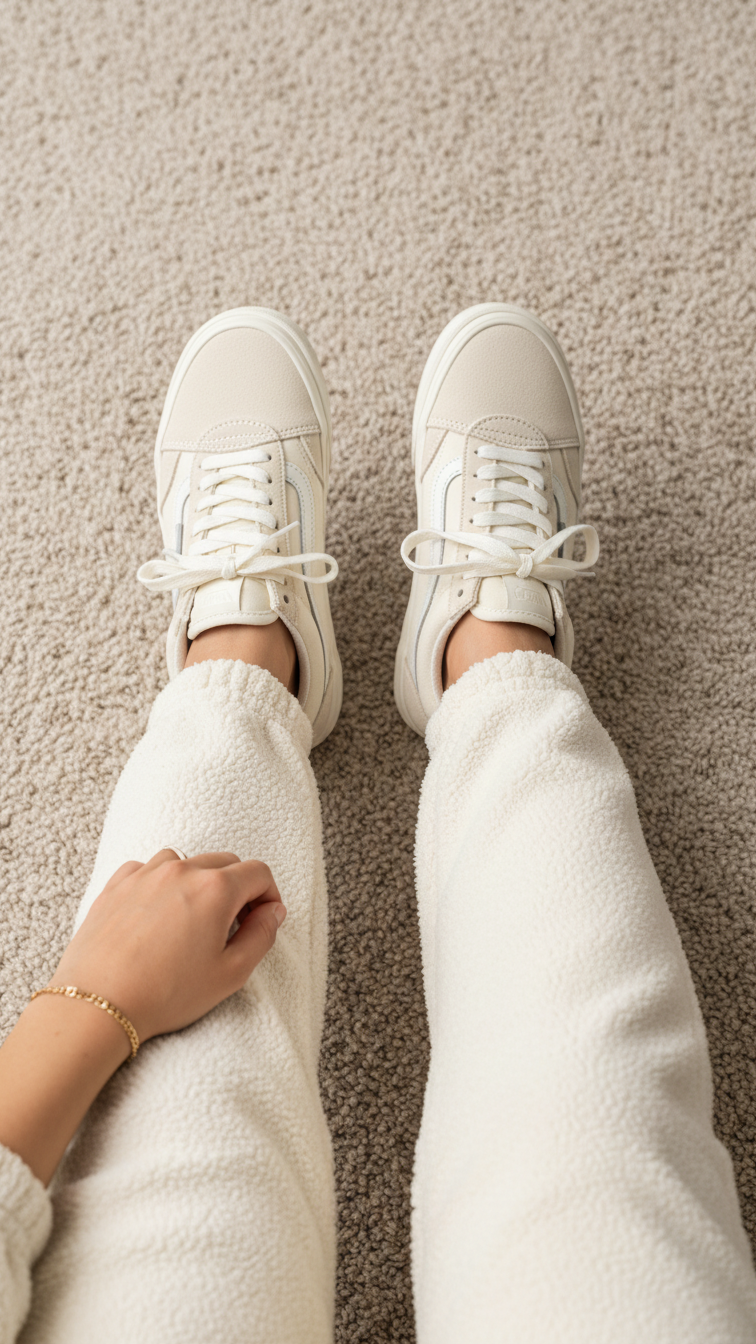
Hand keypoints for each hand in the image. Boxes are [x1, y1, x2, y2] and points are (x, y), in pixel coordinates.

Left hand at [52, 850, 286, 1042]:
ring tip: (192, 919)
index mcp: (215, 889)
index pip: (258, 873)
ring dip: (198, 882)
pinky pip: (148, 869)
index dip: (269, 895)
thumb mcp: (231, 974)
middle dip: (238, 888)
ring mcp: (145, 873)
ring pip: (186, 861)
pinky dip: (161, 883)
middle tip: (233, 925)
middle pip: (225, 862)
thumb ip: (261, 936)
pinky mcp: (117, 884)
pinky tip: (158, 914)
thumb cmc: (166, 994)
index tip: (263, 918)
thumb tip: (273, 912)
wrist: (99, 1005)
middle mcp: (181, 870)